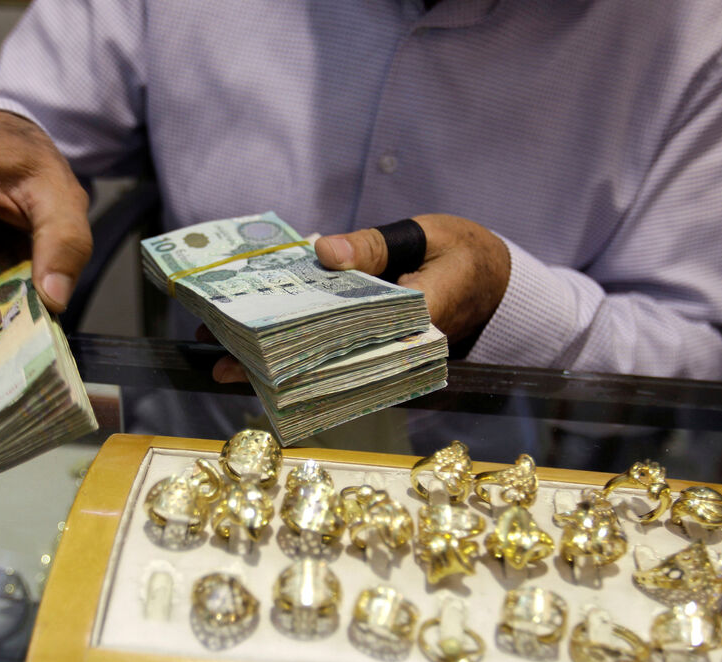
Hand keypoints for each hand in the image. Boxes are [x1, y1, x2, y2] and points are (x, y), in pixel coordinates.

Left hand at [210, 214, 509, 382]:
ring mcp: (390, 355)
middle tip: (223, 364)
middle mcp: (401, 351)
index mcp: (419, 323)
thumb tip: (323, 250)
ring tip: (223, 355)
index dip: (305, 352)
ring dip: (278, 361)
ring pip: (327, 366)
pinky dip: (299, 348)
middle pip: (331, 366)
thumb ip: (374, 245)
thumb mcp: (425, 236)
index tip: (262, 354)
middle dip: (276, 366)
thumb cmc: (464, 253)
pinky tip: (257, 343)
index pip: (358, 345)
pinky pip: (336, 354)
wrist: (499, 281)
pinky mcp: (380, 350)